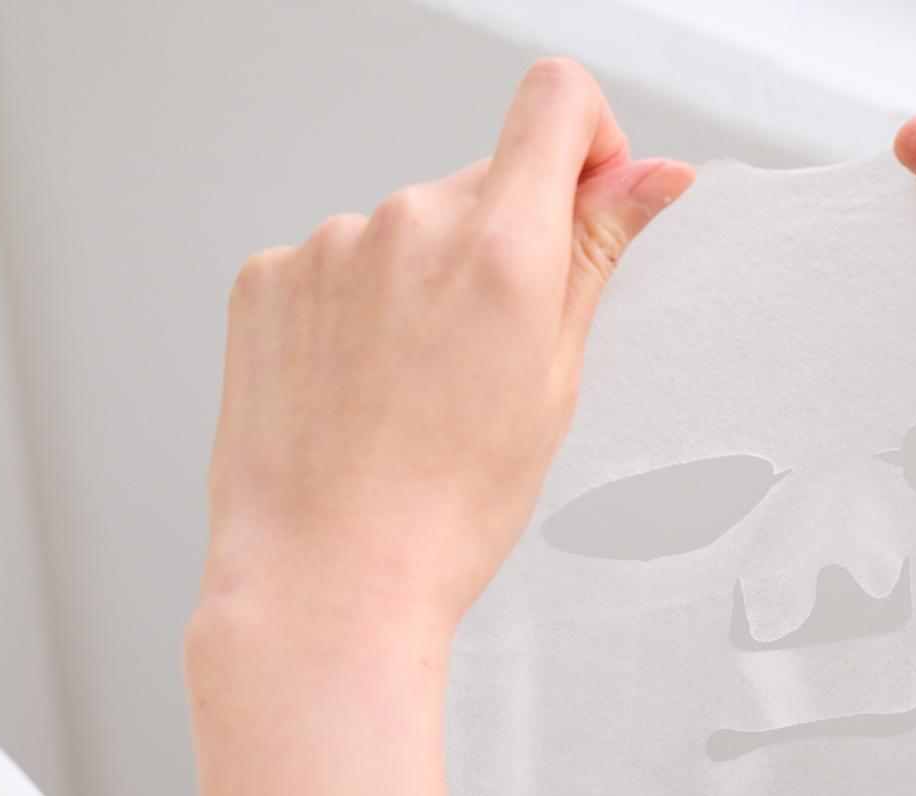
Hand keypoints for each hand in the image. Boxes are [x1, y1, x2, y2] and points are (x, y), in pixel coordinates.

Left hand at [201, 58, 693, 632]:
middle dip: (499, 246)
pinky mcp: (266, 277)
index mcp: (499, 247)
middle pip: (480, 183)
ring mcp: (327, 246)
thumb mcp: (554, 383)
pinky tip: (354, 389)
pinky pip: (333, 264)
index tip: (583, 198)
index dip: (586, 140)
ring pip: (403, 230)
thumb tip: (649, 177)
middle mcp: (409, 223)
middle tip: (486, 358)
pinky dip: (351, 309)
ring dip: (419, 283)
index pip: (557, 99)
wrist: (328, 577)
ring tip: (409, 392)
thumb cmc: (445, 511)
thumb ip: (596, 255)